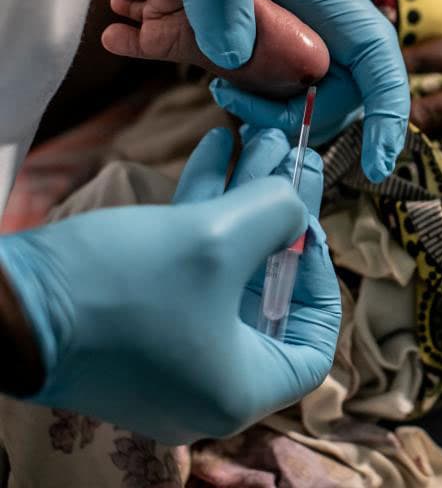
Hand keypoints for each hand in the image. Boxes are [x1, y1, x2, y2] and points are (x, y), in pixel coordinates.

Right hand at [0, 127, 338, 443]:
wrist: (0, 307)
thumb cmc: (119, 288)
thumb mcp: (218, 239)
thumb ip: (279, 216)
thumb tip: (296, 204)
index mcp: (239, 390)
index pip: (313, 347)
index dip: (322, 284)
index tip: (308, 231)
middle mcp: (207, 383)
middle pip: (267, 294)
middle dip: (278, 220)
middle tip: (291, 160)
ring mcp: (167, 354)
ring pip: (224, 272)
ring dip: (241, 202)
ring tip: (255, 138)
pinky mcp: (132, 325)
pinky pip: (185, 271)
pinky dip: (202, 214)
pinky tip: (213, 149)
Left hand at [104, 0, 407, 180]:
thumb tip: (239, 59)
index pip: (373, 49)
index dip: (387, 106)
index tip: (377, 161)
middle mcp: (305, 1)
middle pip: (337, 81)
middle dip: (298, 112)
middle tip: (231, 104)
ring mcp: (278, 11)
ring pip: (295, 82)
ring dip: (255, 97)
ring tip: (202, 80)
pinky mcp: (247, 18)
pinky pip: (252, 66)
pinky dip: (221, 77)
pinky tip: (168, 54)